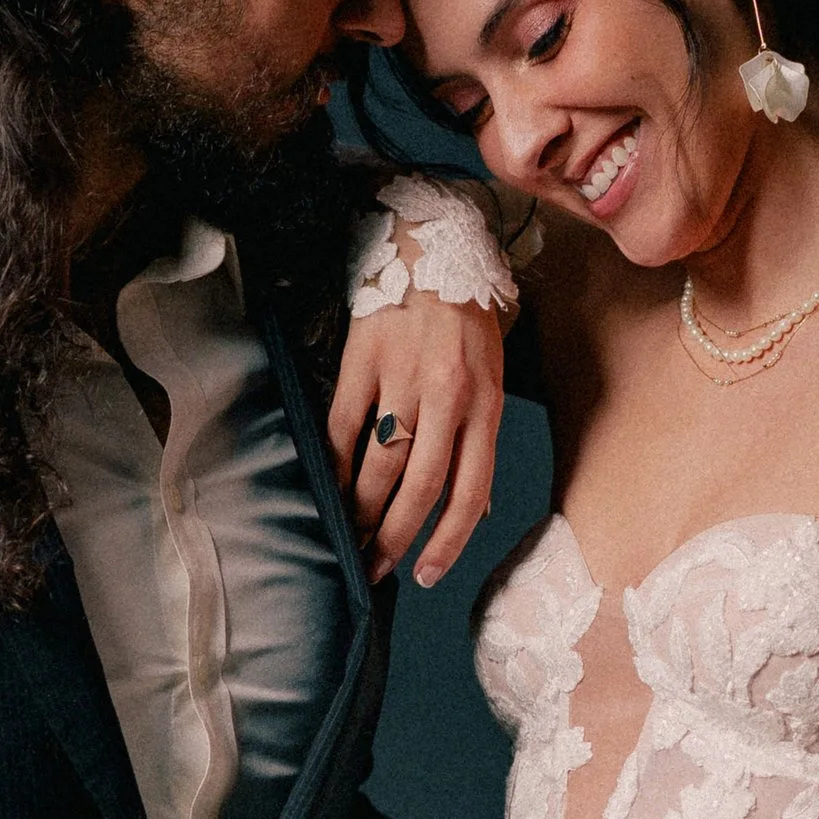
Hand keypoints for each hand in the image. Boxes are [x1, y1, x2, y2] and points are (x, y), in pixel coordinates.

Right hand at [326, 293, 506, 588]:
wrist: (431, 244)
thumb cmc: (466, 318)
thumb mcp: (492, 376)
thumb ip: (482, 441)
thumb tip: (474, 510)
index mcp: (486, 404)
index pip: (469, 492)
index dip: (447, 543)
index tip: (426, 574)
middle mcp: (448, 396)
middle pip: (420, 489)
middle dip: (394, 539)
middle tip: (376, 568)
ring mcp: (403, 377)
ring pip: (378, 465)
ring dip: (360, 512)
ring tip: (349, 538)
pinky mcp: (363, 359)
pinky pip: (342, 427)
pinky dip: (331, 466)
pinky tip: (327, 490)